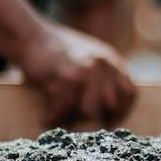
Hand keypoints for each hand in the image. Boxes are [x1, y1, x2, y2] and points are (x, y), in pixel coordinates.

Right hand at [16, 25, 137, 126]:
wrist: (30, 35)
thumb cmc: (57, 53)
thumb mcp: (89, 58)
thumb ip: (103, 78)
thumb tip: (108, 112)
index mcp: (112, 61)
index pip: (130, 93)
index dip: (121, 112)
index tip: (108, 123)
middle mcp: (103, 64)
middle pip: (109, 105)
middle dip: (95, 118)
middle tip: (78, 125)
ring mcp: (85, 69)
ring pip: (89, 110)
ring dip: (72, 118)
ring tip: (59, 120)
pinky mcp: (65, 75)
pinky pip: (64, 107)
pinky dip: (53, 116)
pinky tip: (45, 118)